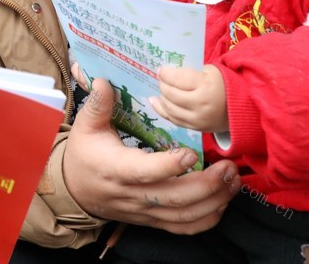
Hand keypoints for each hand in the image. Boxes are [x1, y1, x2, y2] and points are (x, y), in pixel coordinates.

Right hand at [63, 79, 238, 232]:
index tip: (191, 153)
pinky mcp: (152, 220)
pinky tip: (223, 200)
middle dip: (207, 185)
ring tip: (233, 180)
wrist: (75, 189)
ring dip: (214, 201)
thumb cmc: (84, 153)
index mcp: (115, 168)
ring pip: (183, 216)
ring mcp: (144, 211)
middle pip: (174, 199)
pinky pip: (183, 228)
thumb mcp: (85, 125)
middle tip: (228, 167)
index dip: (169, 167)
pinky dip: (208, 219)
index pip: (144, 172)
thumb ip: (98, 104)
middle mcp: (132, 194)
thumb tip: (103, 80)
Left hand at [151, 65, 228, 132]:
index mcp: (205, 86)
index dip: (165, 73)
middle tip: (161, 78)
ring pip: (169, 108)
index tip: (161, 69)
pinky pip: (174, 120)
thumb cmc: (225, 85)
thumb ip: (190, 72)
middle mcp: (200, 104)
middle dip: (162, 84)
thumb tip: (168, 73)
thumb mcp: (211, 71)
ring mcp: (197, 119)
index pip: (177, 78)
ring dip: (161, 97)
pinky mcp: (196, 128)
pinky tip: (154, 101)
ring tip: (162, 89)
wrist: (242, 108)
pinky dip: (162, 110)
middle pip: (171, 94)